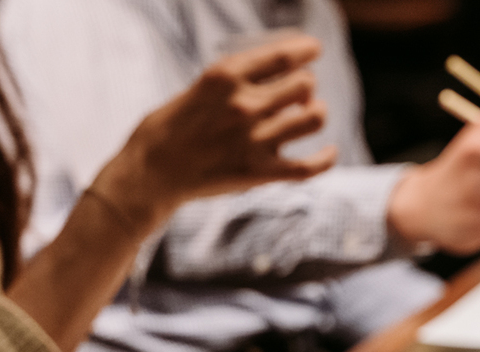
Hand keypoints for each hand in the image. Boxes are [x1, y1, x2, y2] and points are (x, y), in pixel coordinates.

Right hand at [95, 34, 337, 231]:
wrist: (151, 173)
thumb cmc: (171, 127)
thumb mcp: (199, 88)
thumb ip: (236, 80)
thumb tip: (277, 73)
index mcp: (224, 77)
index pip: (282, 55)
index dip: (306, 50)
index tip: (314, 49)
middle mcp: (244, 105)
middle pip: (305, 84)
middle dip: (305, 85)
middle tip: (297, 94)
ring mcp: (254, 140)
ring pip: (314, 118)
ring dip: (315, 112)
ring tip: (305, 116)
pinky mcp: (260, 172)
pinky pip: (310, 166)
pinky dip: (327, 157)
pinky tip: (329, 151)